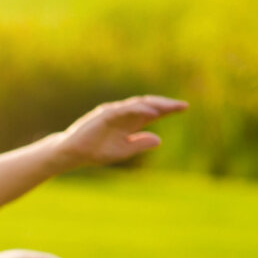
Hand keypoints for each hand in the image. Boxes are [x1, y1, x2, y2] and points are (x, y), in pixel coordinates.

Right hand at [56, 95, 187, 168]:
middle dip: (166, 105)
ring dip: (154, 105)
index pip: (153, 113)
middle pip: (149, 105)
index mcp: (130, 123)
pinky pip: (124, 110)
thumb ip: (139, 145)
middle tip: (182, 106)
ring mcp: (114, 112)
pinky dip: (138, 109)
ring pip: (138, 104)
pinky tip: (150, 112)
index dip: (168, 109)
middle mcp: (124, 114)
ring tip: (169, 107)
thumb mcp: (122, 151)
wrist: (72, 153)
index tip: (185, 107)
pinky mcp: (105, 115)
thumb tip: (159, 140)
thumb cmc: (95, 151)